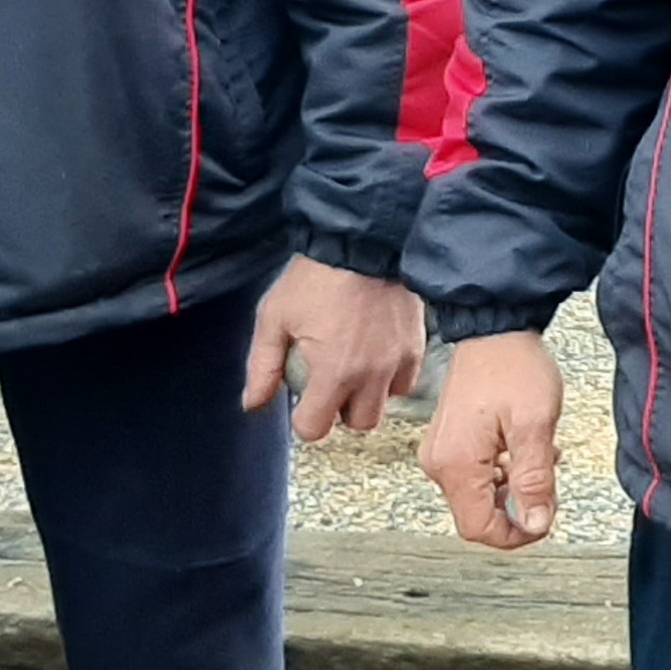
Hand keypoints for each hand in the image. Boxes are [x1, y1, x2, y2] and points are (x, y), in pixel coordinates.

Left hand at [246, 256, 423, 441]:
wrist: (365, 240)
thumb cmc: (316, 277)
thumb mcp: (275, 316)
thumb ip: (263, 366)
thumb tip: (253, 403)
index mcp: (334, 372)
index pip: (315, 428)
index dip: (303, 419)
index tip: (301, 400)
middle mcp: (371, 374)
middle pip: (358, 423)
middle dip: (340, 411)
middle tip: (328, 384)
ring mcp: (398, 360)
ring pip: (385, 404)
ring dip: (367, 397)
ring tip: (353, 370)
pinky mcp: (416, 345)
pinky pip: (406, 380)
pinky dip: (390, 378)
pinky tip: (375, 355)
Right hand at [421, 329, 563, 547]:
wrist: (494, 329)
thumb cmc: (513, 367)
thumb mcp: (535, 425)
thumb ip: (534, 480)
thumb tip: (535, 522)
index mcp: (456, 464)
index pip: (478, 528)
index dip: (514, 534)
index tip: (542, 521)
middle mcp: (440, 463)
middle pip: (477, 515)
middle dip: (516, 509)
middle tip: (547, 487)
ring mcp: (442, 452)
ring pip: (479, 496)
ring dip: (512, 489)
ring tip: (540, 461)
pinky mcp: (449, 442)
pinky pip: (474, 475)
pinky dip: (502, 474)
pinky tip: (523, 452)